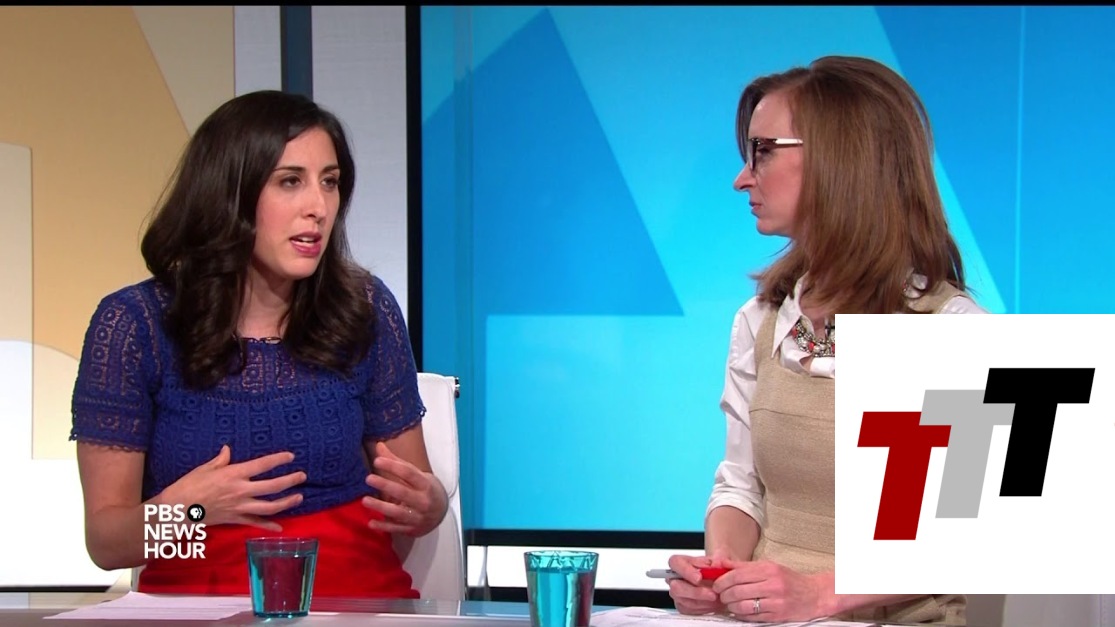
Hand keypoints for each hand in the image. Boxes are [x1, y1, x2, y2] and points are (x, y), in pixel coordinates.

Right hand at [158, 445, 304, 531]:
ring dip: (286, 502)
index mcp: (233, 474)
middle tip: (302, 476)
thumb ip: (220, 460)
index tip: (291, 457)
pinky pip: (255, 524)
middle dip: (290, 481)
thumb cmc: (187, 486)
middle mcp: (240, 491)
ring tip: (299, 497)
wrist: (176, 511)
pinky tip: (280, 527)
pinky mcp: (234, 519)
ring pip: (269, 507)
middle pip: (272, 486)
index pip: (262, 465)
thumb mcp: (204, 468)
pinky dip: (268, 526)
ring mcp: (239, 507)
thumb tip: (228, 450)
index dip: (278, 460)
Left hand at [362, 441, 446, 536]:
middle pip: (403, 492)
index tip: (377, 460)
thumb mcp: (416, 474)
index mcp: (425, 484)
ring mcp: (418, 516)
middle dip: (386, 485)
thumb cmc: (424, 488)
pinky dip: (384, 526)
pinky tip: (371, 522)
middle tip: (368, 478)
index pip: (409, 473)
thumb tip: (378, 445)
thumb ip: (396, 462)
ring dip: (381, 507)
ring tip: (365, 500)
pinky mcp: (412, 529)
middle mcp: (423, 501)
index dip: (393, 466)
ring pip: (398, 512)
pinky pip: (396, 529)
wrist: (441, 511)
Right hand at [666, 550, 731, 615]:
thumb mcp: (719, 563)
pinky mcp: (682, 606)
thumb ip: (718, 562)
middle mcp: (675, 578)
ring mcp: (677, 593)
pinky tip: (712, 604)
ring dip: (703, 601)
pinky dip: (703, 608)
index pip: (675, 563)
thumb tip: (716, 564)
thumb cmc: (715, 572)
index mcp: (680, 562)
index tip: (699, 577)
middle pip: (676, 587)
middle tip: (712, 594)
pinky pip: (689, 610)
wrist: (720, 586)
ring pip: (684, 601)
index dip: (686, 571)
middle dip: (696, 592)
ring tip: (717, 599)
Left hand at [711, 559, 828, 621]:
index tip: (716, 584)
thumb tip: (722, 564)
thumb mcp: (768, 566)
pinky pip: (753, 617)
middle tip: (720, 595)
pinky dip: (741, 615)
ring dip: (731, 606)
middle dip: (724, 594)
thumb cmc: (789, 580)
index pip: (737, 574)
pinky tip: (738, 612)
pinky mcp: (777, 616)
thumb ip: (744, 566)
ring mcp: (775, 602)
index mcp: (769, 570)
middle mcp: (772, 585)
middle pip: (738, 590)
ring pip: (743, 605)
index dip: (722, 580)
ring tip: (728, 604)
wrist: (814, 595)